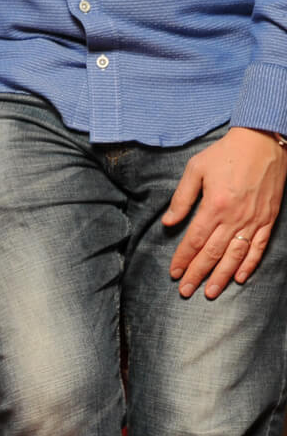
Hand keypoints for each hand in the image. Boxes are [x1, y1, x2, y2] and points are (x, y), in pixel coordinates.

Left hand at [162, 126, 286, 298]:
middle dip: (197, 274)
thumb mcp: (196, 169)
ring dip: (221, 276)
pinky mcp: (268, 220)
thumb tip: (167, 222)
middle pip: (212, 253)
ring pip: (235, 256)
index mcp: (214, 206)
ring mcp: (253, 221)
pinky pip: (259, 247)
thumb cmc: (225, 154)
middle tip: (185, 291)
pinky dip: (249, 264)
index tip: (174, 272)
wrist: (262, 143)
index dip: (183, 258)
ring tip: (210, 292)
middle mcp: (234, 218)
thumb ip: (181, 198)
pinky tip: (239, 277)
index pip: (194, 240)